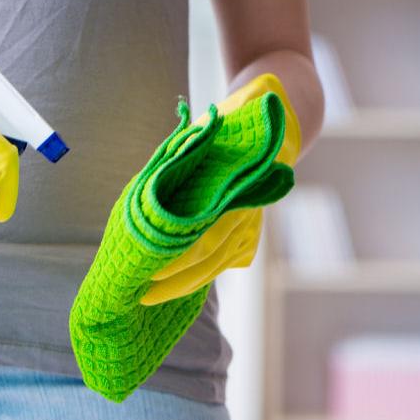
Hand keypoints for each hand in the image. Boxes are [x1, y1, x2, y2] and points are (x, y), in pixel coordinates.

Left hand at [140, 73, 300, 304]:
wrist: (277, 122)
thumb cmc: (230, 126)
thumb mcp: (204, 139)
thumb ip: (179, 164)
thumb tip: (147, 191)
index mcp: (235, 195)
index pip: (202, 242)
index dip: (175, 263)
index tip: (148, 278)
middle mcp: (245, 215)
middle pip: (206, 262)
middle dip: (173, 283)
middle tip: (142, 296)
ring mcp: (249, 226)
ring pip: (214, 266)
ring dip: (184, 284)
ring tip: (151, 297)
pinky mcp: (247, 233)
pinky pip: (221, 261)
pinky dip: (198, 274)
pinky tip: (173, 285)